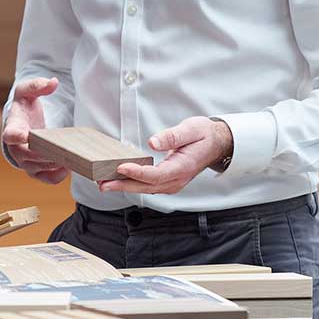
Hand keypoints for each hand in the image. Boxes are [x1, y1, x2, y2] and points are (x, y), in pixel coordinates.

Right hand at [1, 77, 67, 184]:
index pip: (9, 135)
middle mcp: (16, 149)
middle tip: (61, 149)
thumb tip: (53, 83)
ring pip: (38, 168)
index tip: (26, 135)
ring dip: (53, 164)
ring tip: (71, 158)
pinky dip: (57, 176)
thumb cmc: (24, 107)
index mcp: (12, 128)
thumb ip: (37, 85)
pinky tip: (69, 167)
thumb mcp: (26, 91)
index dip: (16, 137)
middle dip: (43, 154)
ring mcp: (26, 162)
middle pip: (27, 156)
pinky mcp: (36, 171)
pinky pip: (46, 178)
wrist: (24, 124)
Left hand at [99, 117, 233, 194]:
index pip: (156, 175)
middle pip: (146, 186)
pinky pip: (148, 186)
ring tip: (104, 183)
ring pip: (146, 188)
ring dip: (125, 186)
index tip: (121, 167)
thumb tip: (153, 142)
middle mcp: (177, 180)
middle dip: (123, 185)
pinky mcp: (168, 181)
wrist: (217, 144)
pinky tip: (119, 179)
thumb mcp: (190, 129)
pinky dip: (133, 183)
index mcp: (183, 168)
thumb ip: (172, 136)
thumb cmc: (203, 135)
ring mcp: (173, 183)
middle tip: (102, 184)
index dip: (138, 172)